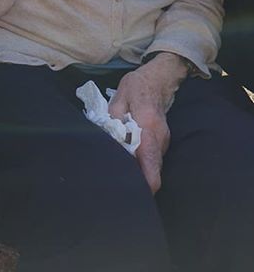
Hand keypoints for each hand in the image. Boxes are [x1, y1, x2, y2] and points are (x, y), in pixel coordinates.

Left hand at [108, 53, 187, 193]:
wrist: (158, 79)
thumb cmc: (137, 87)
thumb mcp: (119, 99)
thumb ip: (113, 121)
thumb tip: (108, 142)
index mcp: (148, 127)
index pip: (151, 165)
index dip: (144, 184)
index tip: (131, 192)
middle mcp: (160, 138)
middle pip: (152, 171)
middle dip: (138, 181)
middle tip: (118, 183)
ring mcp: (164, 141)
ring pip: (153, 166)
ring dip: (140, 170)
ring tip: (120, 170)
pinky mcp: (163, 142)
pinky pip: (153, 158)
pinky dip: (143, 162)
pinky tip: (129, 158)